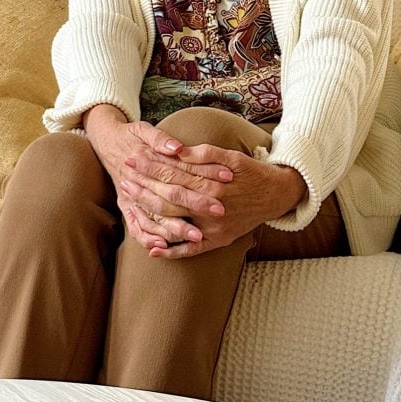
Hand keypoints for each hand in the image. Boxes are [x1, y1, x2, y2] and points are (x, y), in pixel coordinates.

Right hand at [83, 107, 227, 249]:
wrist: (106, 144)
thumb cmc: (130, 136)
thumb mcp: (142, 130)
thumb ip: (158, 138)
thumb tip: (176, 148)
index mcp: (143, 162)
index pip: (175, 173)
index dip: (200, 178)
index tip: (223, 183)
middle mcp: (135, 183)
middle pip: (168, 198)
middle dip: (194, 206)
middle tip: (219, 212)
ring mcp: (129, 198)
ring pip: (153, 218)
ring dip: (175, 229)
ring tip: (198, 237)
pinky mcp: (127, 208)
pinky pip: (136, 227)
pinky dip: (149, 237)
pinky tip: (163, 247)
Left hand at [123, 143, 305, 258]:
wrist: (277, 194)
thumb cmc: (251, 171)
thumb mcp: (230, 156)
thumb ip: (202, 154)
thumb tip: (175, 150)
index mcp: (212, 183)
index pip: (173, 174)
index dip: (151, 166)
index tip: (133, 157)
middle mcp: (211, 207)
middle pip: (168, 197)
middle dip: (144, 186)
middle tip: (123, 177)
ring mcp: (214, 227)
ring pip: (174, 221)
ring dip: (150, 213)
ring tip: (129, 203)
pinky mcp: (219, 240)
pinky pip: (192, 250)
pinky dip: (172, 251)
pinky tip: (153, 250)